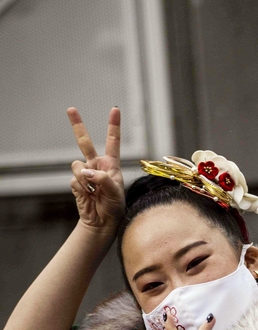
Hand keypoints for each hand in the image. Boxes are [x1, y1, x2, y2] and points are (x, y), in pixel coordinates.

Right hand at [67, 107, 124, 231]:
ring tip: (93, 191)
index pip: (113, 142)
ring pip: (77, 166)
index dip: (113, 125)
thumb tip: (86, 171)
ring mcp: (85, 173)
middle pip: (84, 142)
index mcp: (111, 165)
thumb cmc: (114, 206)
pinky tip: (87, 195)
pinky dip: (81, 188)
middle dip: (77, 125)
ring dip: (84, 178)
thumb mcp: (115, 192)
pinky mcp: (75, 182)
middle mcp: (97, 166)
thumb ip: (102, 179)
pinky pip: (74, 179)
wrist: (101, 221)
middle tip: (70, 108)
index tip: (115, 109)